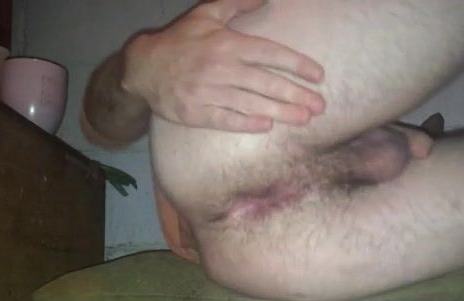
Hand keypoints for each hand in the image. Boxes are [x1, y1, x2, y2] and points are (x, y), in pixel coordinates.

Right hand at [121, 0, 325, 131]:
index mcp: (227, 43)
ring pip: (250, 103)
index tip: (318, 76)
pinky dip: (246, 123)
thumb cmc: (181, 41)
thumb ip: (237, 5)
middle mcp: (221, 67)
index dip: (297, 65)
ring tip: (303, 119)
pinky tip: (267, 126)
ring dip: (280, 112)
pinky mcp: (196, 112)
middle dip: (296, 95)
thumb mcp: (207, 15)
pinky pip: (225, 119)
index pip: (270, 53)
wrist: (143, 68)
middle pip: (266, 83)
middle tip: (319, 107)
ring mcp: (208, 91)